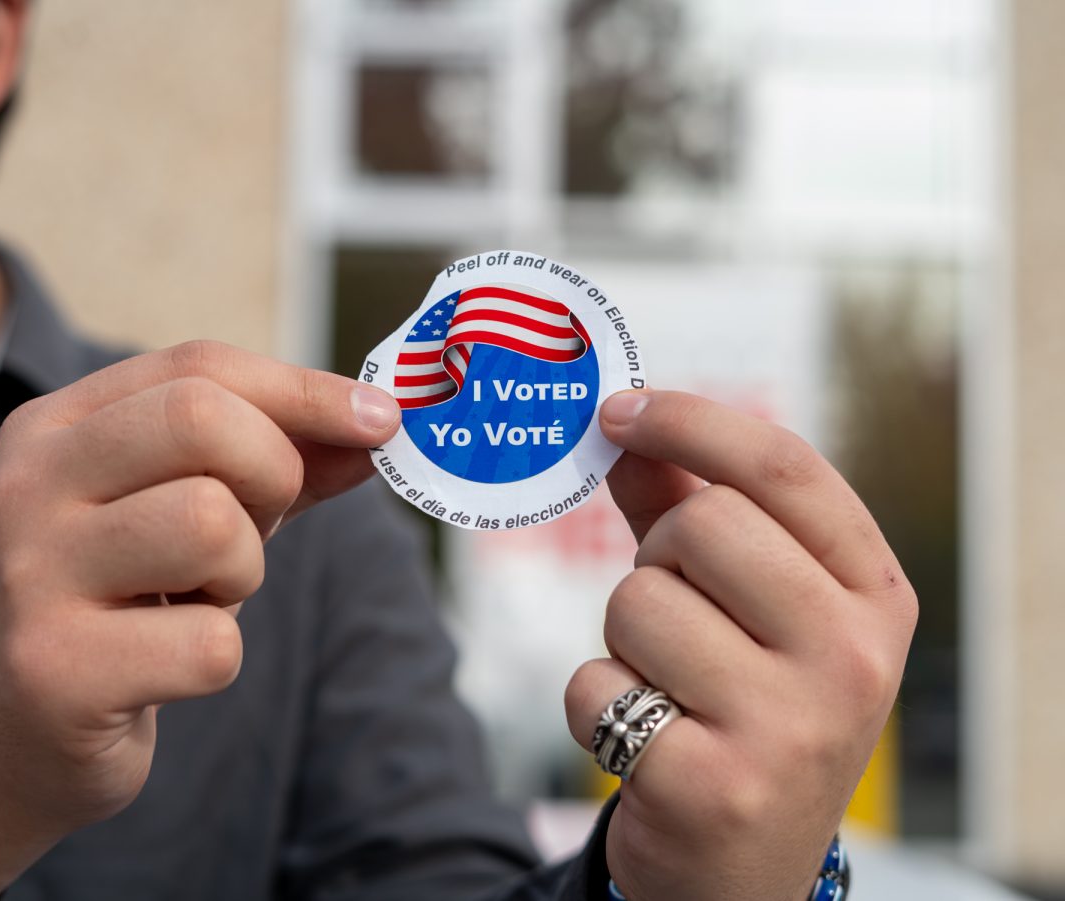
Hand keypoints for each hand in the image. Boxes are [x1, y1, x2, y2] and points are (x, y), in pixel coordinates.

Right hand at [0, 341, 399, 835]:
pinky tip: (165, 666)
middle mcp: (27, 485)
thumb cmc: (122, 603)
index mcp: (56, 428)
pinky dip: (217, 658)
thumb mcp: (187, 510)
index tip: (381, 418)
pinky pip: (211, 644)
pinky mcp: (54, 673)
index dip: (305, 389)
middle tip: (254, 528)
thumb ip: (277, 459)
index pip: (199, 368)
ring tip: (196, 599)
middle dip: (272, 474)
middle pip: (202, 421)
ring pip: (211, 525)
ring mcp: (31, 577)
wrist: (9, 737)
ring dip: (242, 574)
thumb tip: (375, 425)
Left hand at [564, 391, 916, 899]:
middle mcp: (851, 658)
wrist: (743, 871)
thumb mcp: (751, 609)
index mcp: (873, 596)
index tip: (620, 411)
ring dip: (625, 640)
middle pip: (700, 523)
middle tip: (676, 614)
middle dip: (658, 560)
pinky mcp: (712, 786)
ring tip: (667, 686)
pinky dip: (593, 704)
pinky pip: (596, 685)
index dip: (691, 421)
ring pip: (638, 601)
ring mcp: (790, 727)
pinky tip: (642, 737)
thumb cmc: (747, 710)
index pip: (784, 468)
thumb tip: (625, 429)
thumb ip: (691, 509)